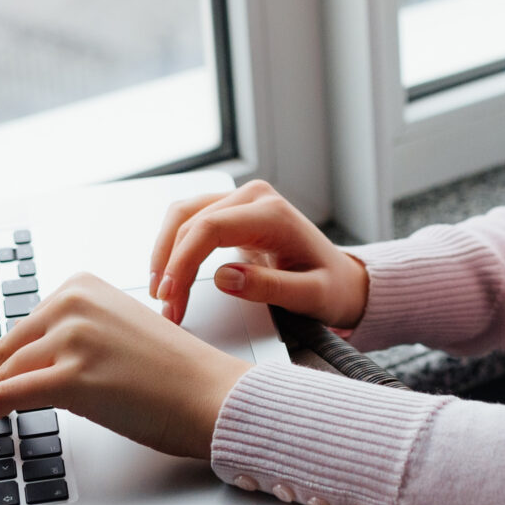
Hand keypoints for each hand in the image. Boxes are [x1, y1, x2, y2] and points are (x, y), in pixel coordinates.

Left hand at [0, 273, 249, 460]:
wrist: (212, 396)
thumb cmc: (178, 374)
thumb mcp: (122, 330)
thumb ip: (81, 333)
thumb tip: (39, 362)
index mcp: (86, 287)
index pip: (27, 324)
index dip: (4, 357)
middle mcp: (76, 303)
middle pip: (10, 346)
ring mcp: (73, 338)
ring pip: (5, 372)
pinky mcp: (72, 378)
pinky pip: (11, 395)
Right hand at [148, 179, 368, 328]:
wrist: (342, 278)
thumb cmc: (331, 287)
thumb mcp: (311, 296)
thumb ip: (270, 287)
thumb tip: (224, 277)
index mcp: (273, 214)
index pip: (211, 227)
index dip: (183, 261)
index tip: (171, 295)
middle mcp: (254, 197)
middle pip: (190, 220)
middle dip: (170, 266)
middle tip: (167, 308)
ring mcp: (241, 200)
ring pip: (183, 215)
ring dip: (165, 252)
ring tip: (161, 293)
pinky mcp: (231, 211)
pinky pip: (190, 219)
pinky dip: (173, 245)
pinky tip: (169, 274)